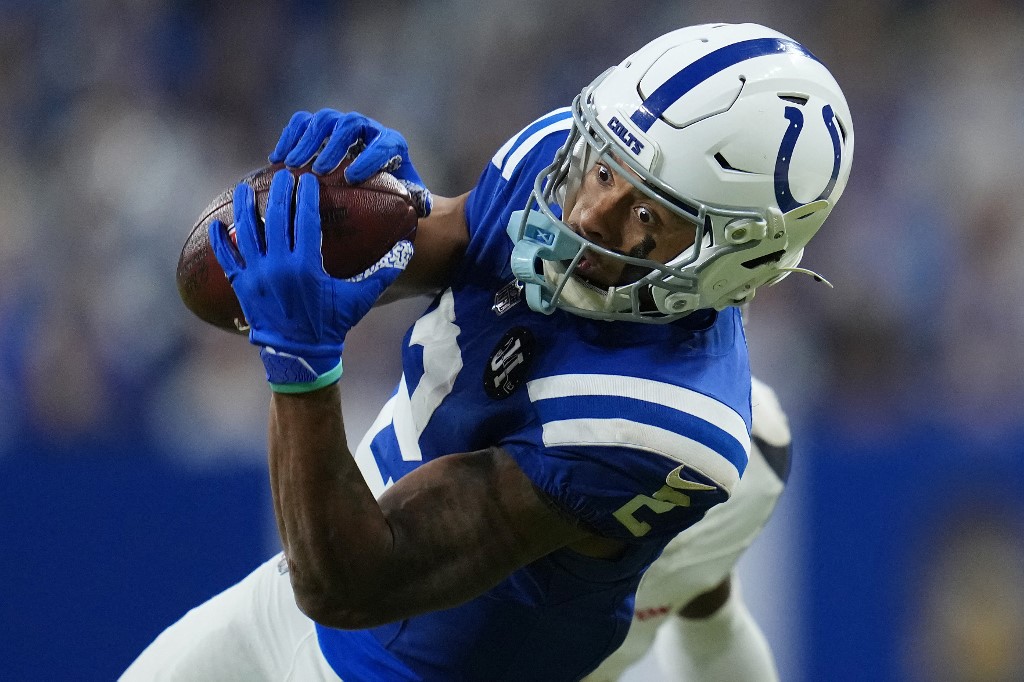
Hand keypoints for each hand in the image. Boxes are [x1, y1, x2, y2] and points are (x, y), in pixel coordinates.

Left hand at [209, 170, 411, 391]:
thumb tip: (407, 250)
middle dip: (279, 192)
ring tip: (245, 188)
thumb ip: (382, 274)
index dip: (306, 196)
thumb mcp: (358, 299)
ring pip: (247, 232)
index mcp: (306, 266)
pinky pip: (227, 259)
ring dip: (245, 208)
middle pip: (276, 219)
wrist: (300, 355)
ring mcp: (257, 275)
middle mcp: (278, 266)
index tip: (308, 178)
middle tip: (282, 173)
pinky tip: (217, 224)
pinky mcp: (242, 286)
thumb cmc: (331, 325)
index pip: (304, 220)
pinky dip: (221, 241)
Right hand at [269, 108, 431, 217]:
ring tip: (292, 166)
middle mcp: (368, 129)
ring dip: (306, 141)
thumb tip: (421, 211)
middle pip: (350, 125)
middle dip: (333, 146)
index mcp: (393, 144)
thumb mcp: (409, 200)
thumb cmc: (393, 196)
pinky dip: (289, 137)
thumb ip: (416, 203)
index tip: (352, 177)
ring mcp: (342, 125)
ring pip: (324, 120)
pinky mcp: (321, 127)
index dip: (369, 158)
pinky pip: (303, 123)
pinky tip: (276, 160)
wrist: (377, 181)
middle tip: (319, 170)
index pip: (385, 144)